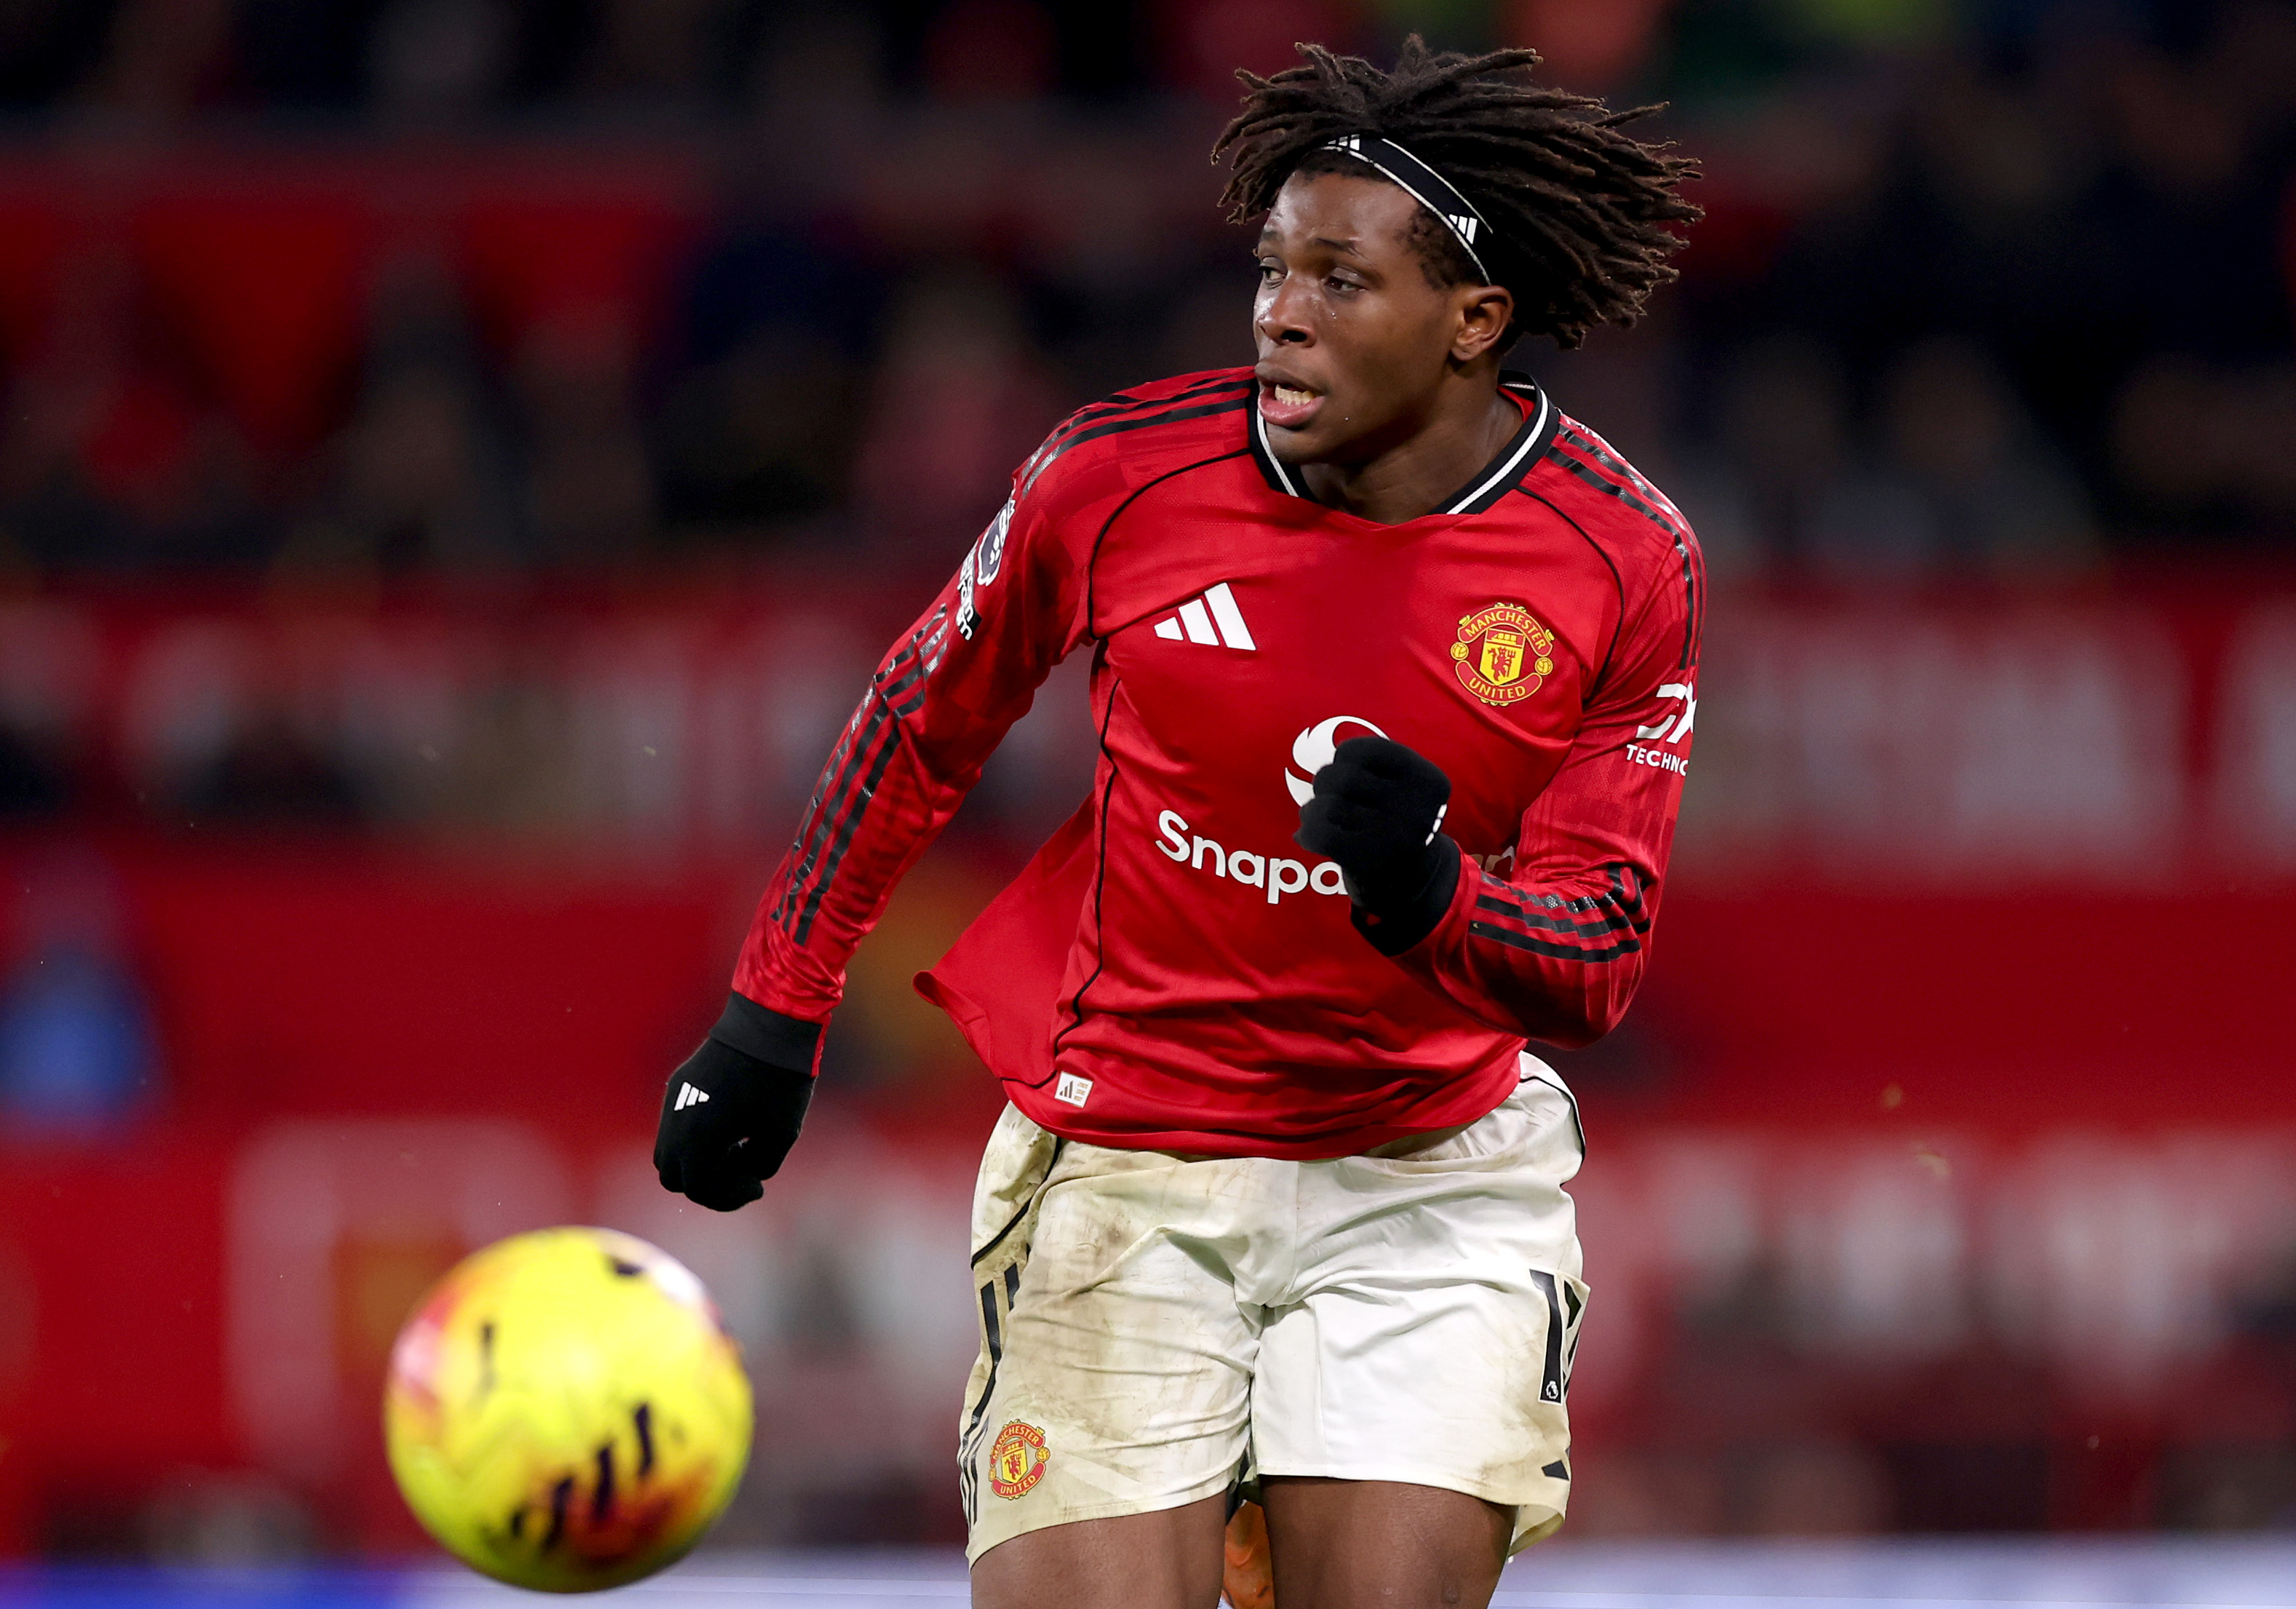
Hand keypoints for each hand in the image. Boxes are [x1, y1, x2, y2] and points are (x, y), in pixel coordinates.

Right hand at [654, 993, 819, 1210]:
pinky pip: (674, 1126)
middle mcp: (676, 1121)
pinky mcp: (678, 1084)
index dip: (729, 1198)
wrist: (770, 1024)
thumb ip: (758, 1167)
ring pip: (668, 1152)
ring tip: (735, 1148)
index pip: (699, 1190)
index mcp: (698, 1139)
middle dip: (707, 1183)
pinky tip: (728, 1125)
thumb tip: (746, 1174)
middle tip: (742, 1173)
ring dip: (696, 1162)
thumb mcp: (780, 1135)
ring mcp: (673, 1101)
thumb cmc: (781, 1081)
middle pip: (674, 1177)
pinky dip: (693, 1139)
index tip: (757, 1186)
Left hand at [1294, 735, 1460, 953]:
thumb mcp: (1403, 787)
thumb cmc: (1396, 821)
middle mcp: (1416, 807)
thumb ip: (1370, 766)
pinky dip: (1307, 832)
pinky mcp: (1369, 861)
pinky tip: (1307, 836)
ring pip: (1326, 805)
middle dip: (1324, 783)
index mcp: (1429, 781)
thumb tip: (1314, 750)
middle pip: (1340, 776)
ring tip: (1316, 816)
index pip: (1362, 750)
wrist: (1411, 882)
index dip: (1344, 757)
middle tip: (1330, 796)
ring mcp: (1393, 836)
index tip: (1349, 770)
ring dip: (1312, 810)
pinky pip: (1320, 833)